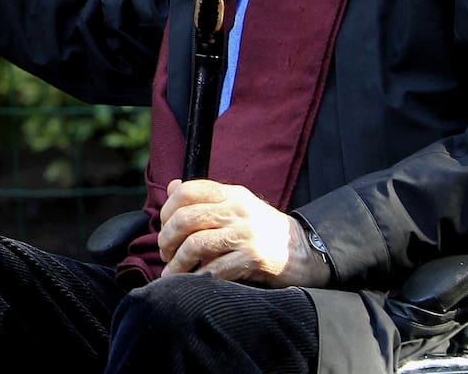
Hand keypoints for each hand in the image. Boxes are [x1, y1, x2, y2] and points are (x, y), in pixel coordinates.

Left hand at [158, 179, 331, 287]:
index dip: (167, 209)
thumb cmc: (263, 229)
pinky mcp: (253, 258)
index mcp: (232, 193)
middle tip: (165, 252)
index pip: (188, 191)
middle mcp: (238, 210)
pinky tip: (191, 282)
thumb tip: (171, 186)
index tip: (163, 226)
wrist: (304, 251)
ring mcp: (246, 234)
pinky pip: (214, 269)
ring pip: (196, 245)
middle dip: (167, 238)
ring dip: (178, 262)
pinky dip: (197, 277)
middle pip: (186, 218)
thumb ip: (206, 198)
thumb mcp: (238, 205)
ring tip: (172, 271)